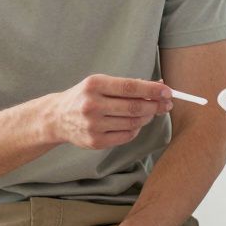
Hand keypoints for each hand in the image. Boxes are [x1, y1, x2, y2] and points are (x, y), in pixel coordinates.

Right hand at [48, 75, 172, 149]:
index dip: (152, 89)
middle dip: (155, 105)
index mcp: (94, 85)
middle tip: (166, 104)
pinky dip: (136, 129)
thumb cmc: (85, 96)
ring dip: (147, 117)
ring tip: (150, 112)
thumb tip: (160, 86)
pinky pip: (126, 136)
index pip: (130, 87)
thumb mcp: (101, 83)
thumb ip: (128, 85)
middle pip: (134, 107)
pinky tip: (135, 123)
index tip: (168, 91)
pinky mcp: (95, 142)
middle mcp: (92, 105)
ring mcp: (93, 125)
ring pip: (132, 123)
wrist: (57, 117)